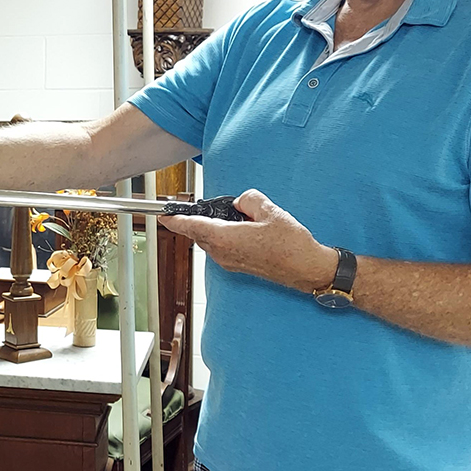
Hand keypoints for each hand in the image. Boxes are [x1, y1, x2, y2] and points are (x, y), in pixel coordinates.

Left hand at [157, 189, 337, 292]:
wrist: (307, 270)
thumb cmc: (292, 246)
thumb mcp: (271, 211)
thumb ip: (249, 200)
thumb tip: (241, 202)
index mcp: (226, 238)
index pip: (192, 226)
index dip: (175, 220)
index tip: (163, 214)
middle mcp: (223, 252)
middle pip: (198, 233)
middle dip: (194, 220)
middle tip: (193, 207)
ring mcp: (230, 261)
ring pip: (209, 241)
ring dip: (210, 228)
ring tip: (223, 215)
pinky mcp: (238, 265)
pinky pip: (220, 247)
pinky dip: (220, 236)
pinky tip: (236, 228)